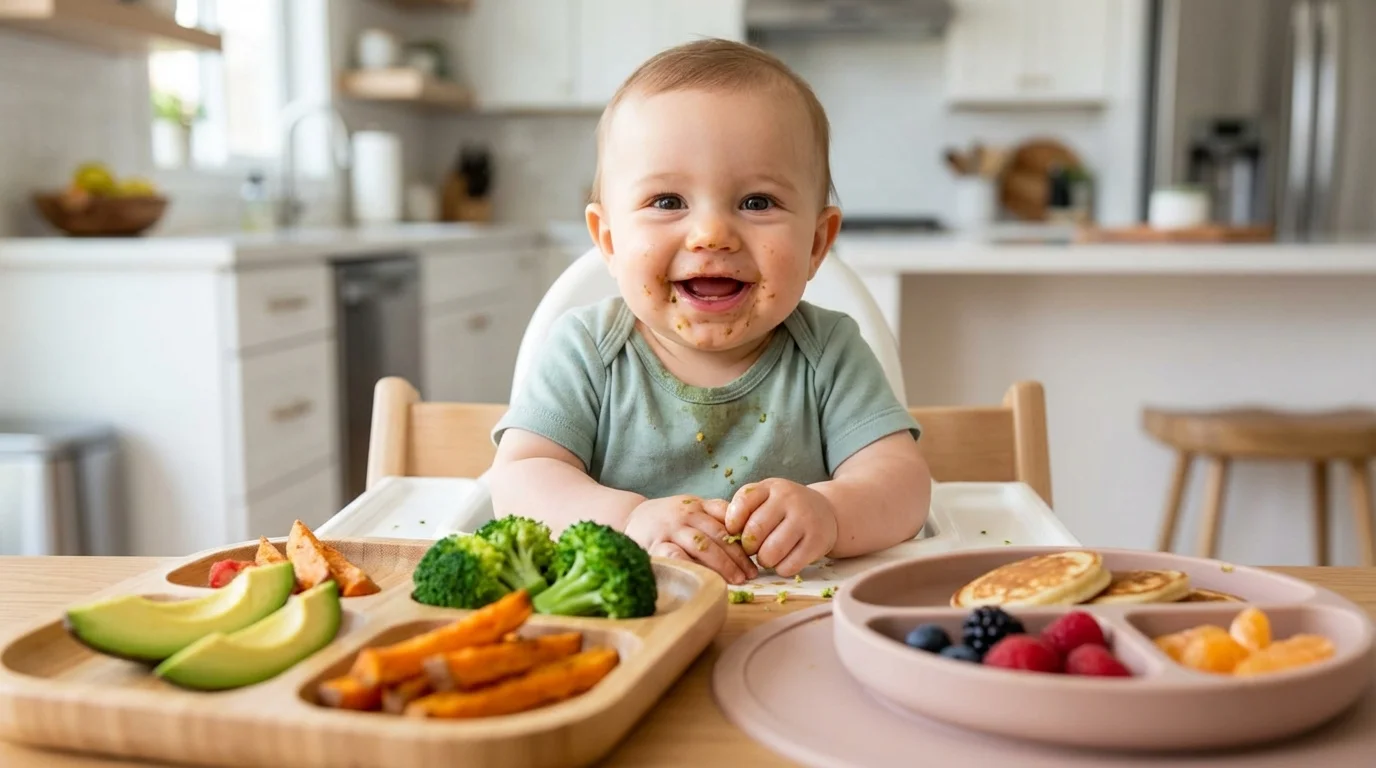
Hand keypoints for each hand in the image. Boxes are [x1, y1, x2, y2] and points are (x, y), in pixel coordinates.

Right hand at [624, 495, 758, 584]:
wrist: (631, 517)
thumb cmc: (668, 518)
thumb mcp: (691, 508)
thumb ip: (714, 516)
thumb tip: (747, 535)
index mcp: (697, 505)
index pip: (726, 519)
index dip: (743, 539)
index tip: (755, 556)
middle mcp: (684, 515)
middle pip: (717, 535)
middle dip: (737, 556)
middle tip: (751, 574)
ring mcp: (669, 530)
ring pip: (701, 545)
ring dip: (722, 564)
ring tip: (737, 579)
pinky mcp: (655, 546)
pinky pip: (676, 557)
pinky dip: (692, 567)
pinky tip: (706, 578)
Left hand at [723, 479, 837, 577]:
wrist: (826, 512)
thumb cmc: (785, 509)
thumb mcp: (766, 498)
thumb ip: (744, 510)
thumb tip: (724, 536)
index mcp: (771, 487)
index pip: (742, 504)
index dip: (732, 523)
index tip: (734, 532)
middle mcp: (789, 500)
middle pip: (754, 532)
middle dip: (748, 547)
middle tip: (752, 548)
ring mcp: (805, 520)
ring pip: (771, 552)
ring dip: (764, 560)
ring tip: (767, 556)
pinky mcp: (817, 542)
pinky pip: (788, 566)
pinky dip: (781, 569)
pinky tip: (783, 561)